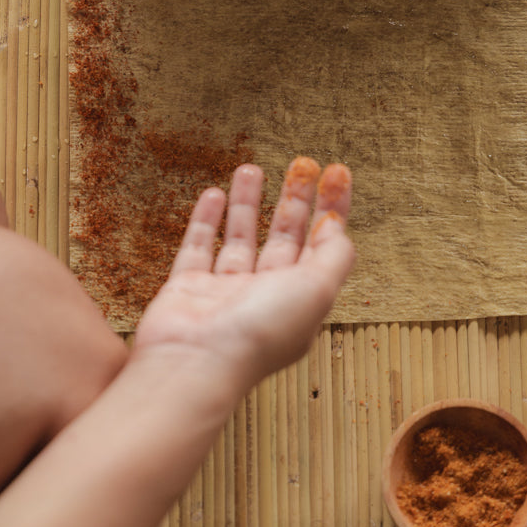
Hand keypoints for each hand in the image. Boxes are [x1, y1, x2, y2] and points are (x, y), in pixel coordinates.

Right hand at [133, 158, 354, 394]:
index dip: (333, 207)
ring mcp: (225, 292)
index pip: (323, 244)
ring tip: (250, 167)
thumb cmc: (258, 334)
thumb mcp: (317, 291)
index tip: (337, 172)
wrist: (194, 362)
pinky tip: (214, 194)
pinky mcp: (188, 288)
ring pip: (241, 238)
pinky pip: (198, 247)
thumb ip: (334, 256)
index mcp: (301, 299)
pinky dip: (206, 221)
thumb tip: (338, 227)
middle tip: (300, 163)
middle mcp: (265, 296)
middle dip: (294, 199)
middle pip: (285, 237)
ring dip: (248, 202)